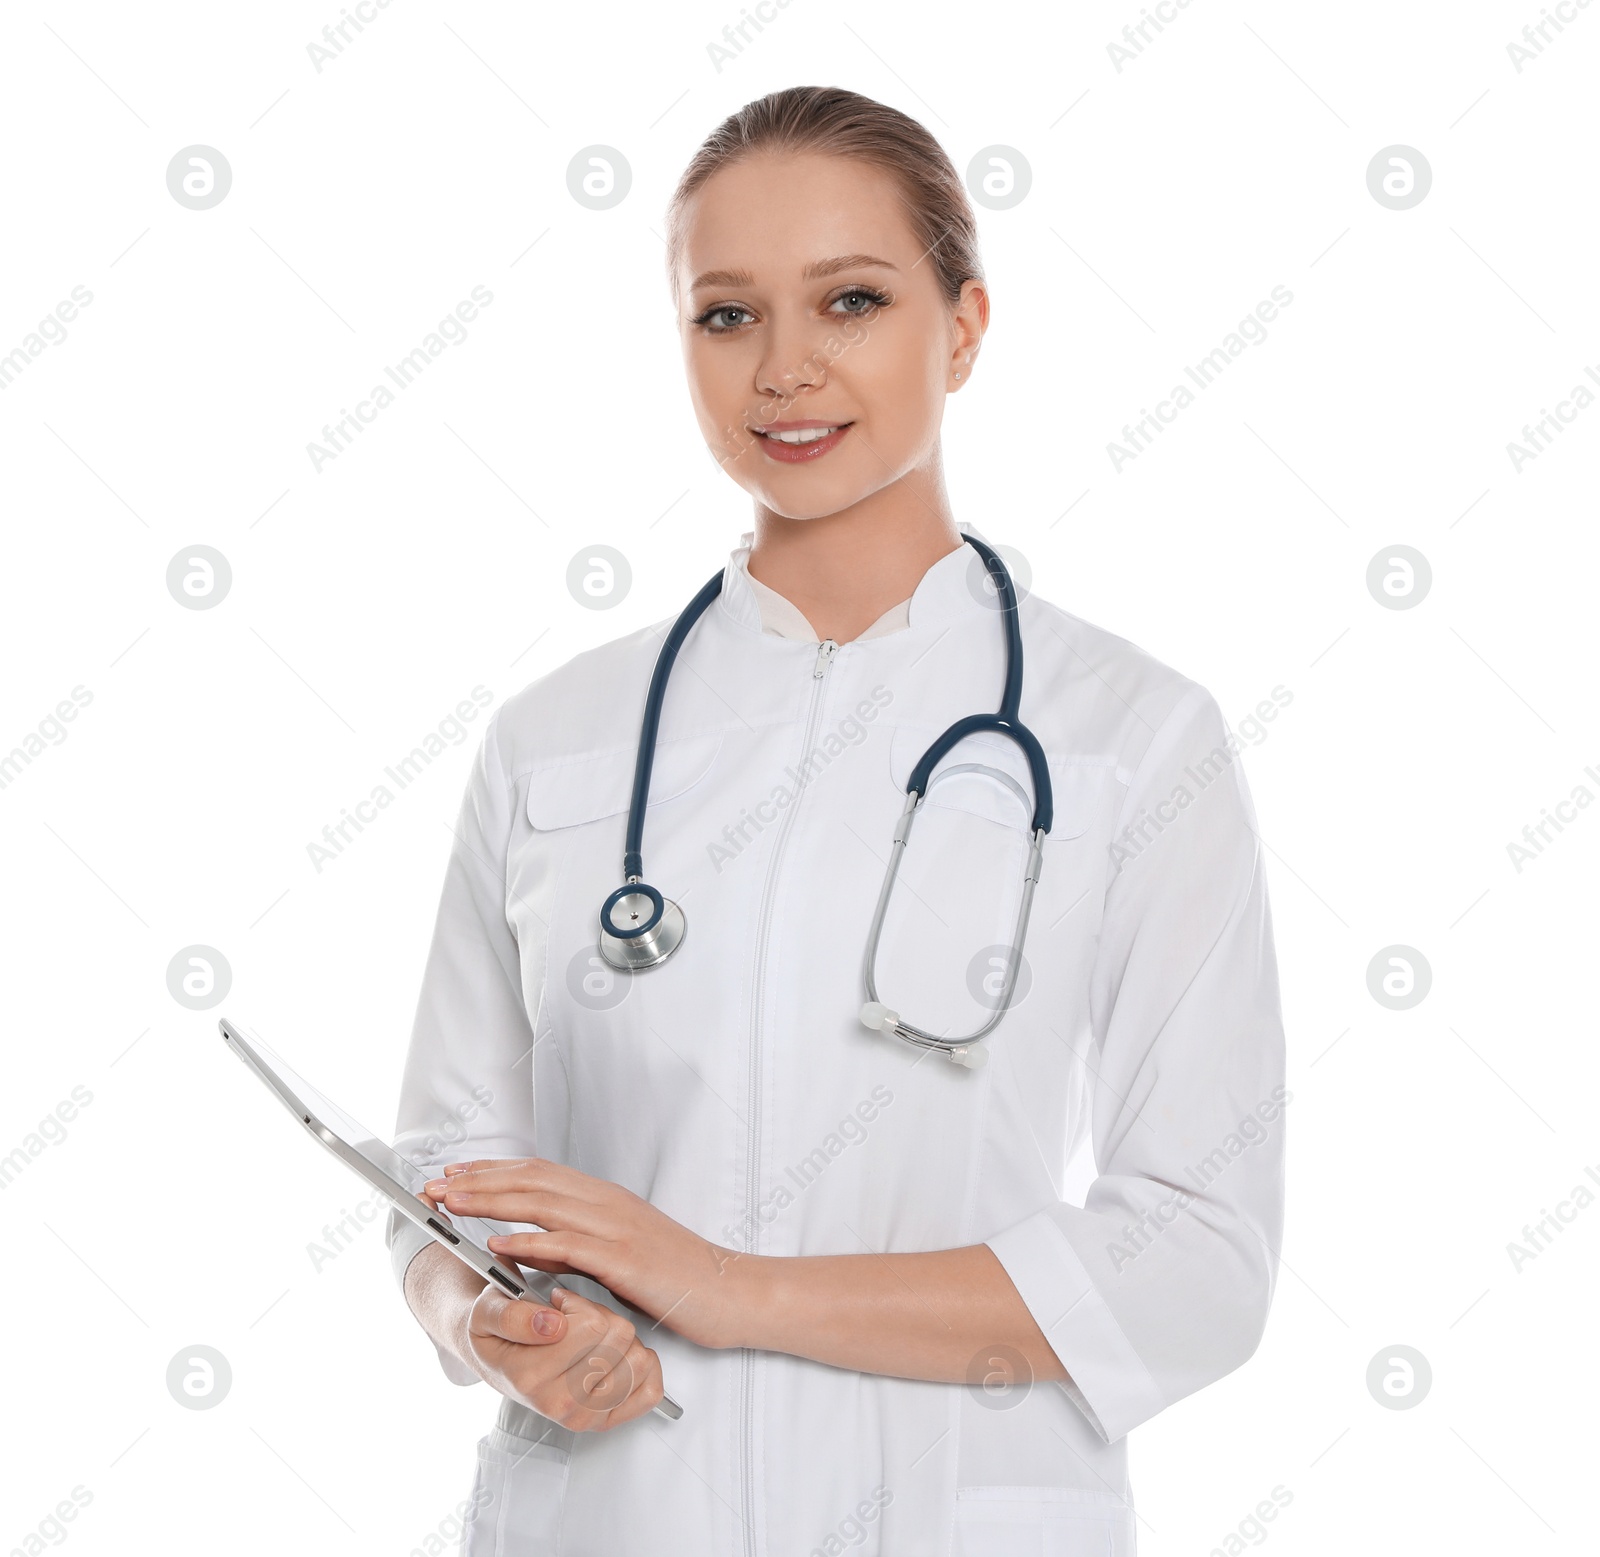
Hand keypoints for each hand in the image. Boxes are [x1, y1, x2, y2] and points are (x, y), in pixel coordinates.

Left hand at [423, 1158, 749, 1350]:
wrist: (730, 1291)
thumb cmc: (677, 1276)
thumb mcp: (619, 1252)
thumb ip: (577, 1243)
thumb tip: (535, 1244)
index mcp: (604, 1198)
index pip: (538, 1172)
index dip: (493, 1170)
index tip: (455, 1173)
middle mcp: (606, 1203)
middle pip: (531, 1180)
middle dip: (478, 1180)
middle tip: (436, 1184)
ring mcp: (615, 1227)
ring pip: (542, 1203)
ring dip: (491, 1200)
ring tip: (451, 1203)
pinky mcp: (624, 1258)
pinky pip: (568, 1245)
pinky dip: (529, 1241)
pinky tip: (498, 1243)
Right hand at [462, 1279, 665, 1431]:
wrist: (496, 1362)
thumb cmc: (498, 1335)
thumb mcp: (488, 1311)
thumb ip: (513, 1315)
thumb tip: (550, 1324)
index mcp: (530, 1377)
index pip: (593, 1326)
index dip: (579, 1304)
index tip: (560, 1307)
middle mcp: (559, 1404)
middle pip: (620, 1337)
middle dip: (601, 1317)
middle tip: (576, 1321)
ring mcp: (584, 1417)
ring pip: (639, 1359)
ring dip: (621, 1340)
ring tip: (593, 1338)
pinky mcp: (604, 1421)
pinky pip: (650, 1391)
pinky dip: (643, 1366)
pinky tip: (617, 1355)